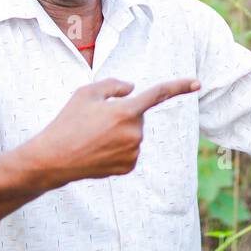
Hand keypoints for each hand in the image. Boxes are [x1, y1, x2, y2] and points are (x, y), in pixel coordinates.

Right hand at [37, 77, 199, 183]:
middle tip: (95, 121)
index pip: (158, 94)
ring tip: (93, 137)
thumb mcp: (86, 93)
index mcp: (126, 111)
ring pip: (133, 133)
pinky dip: (117, 148)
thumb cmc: (68, 121)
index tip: (197, 83)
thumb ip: (114, 85)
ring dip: (119, 132)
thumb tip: (132, 88)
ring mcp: (133, 152)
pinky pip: (129, 150)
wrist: (54, 159)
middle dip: (122, 114)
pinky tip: (98, 150)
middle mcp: (135, 133)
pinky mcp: (128, 166)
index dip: (179, 86)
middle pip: (136, 115)